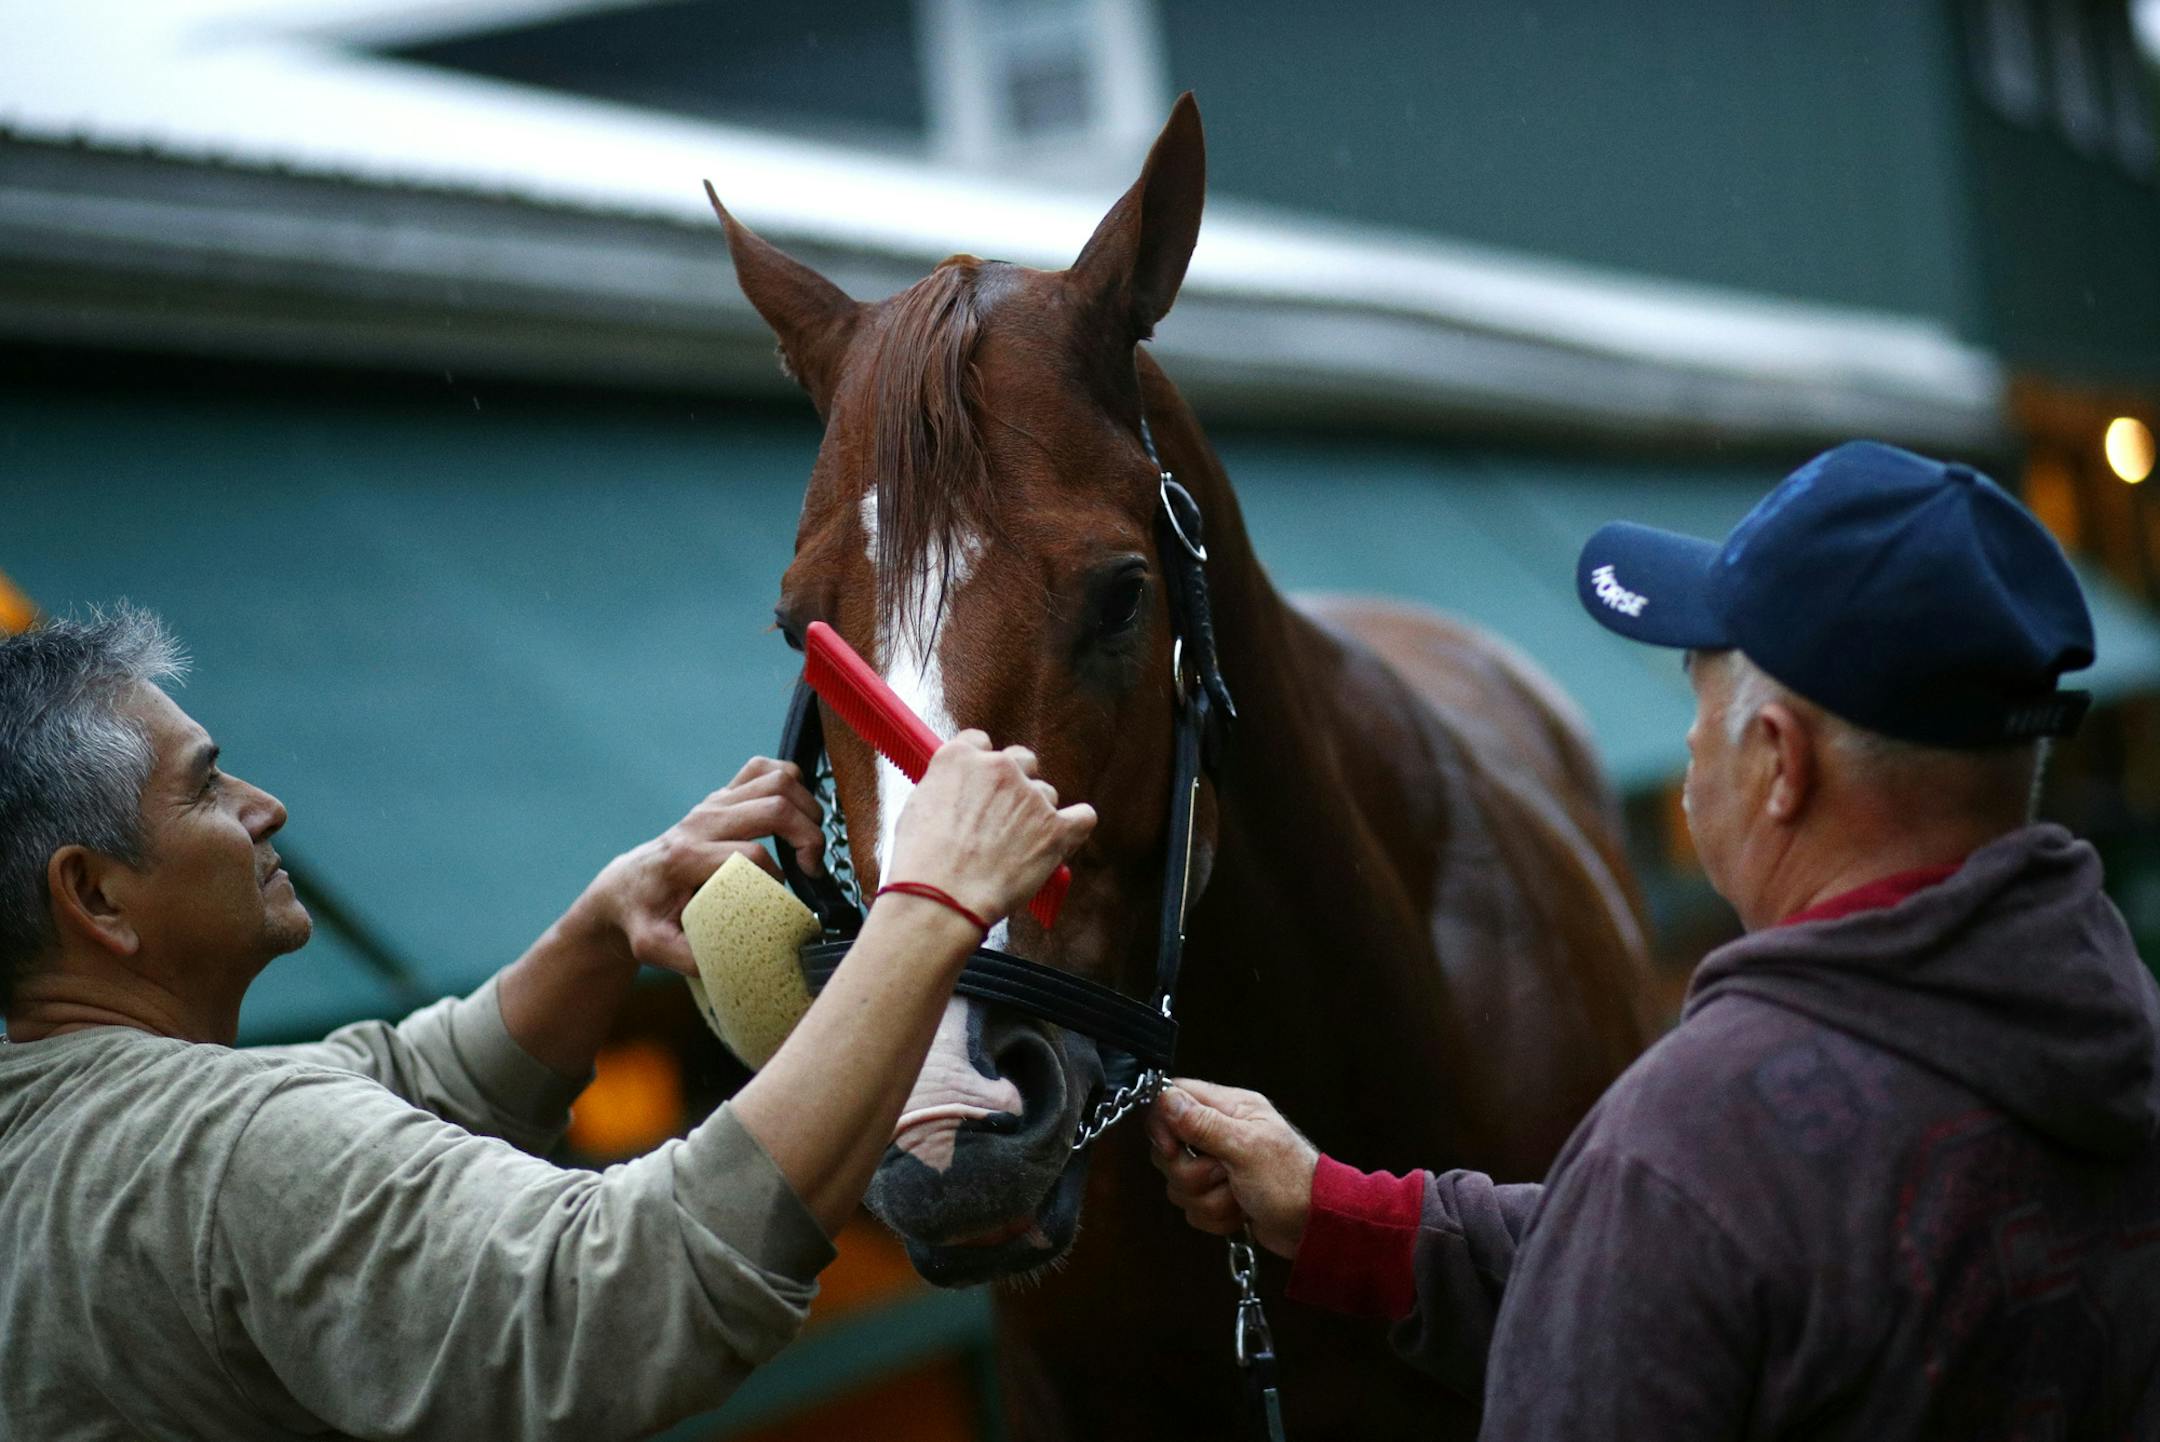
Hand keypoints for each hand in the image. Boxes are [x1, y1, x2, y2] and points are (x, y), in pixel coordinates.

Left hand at [584, 757, 824, 975]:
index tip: (781, 899)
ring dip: (805, 807)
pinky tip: (795, 809)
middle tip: (812, 867)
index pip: (752, 855)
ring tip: (809, 841)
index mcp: (687, 857)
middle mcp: (702, 821)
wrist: (627, 886)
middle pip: (774, 807)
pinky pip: (764, 769)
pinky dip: (789, 781)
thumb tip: (735, 962)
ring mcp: (712, 803)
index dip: (777, 878)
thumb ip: (688, 957)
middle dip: (807, 835)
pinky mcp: (721, 796)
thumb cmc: (643, 916)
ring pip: (776, 781)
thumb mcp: (653, 946)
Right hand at [884, 731, 1095, 924]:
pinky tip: (1063, 838)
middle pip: (1021, 760)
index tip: (982, 784)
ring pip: (1046, 793)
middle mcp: (998, 767)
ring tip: (1017, 847)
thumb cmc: (921, 863)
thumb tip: (958, 795)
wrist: (941, 897)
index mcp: (959, 758)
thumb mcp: (917, 808)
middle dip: (1015, 783)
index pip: (980, 742)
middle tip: (1003, 816)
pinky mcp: (1055, 828)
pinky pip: (1082, 817)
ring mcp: (1030, 796)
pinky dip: (1075, 827)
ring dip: (1037, 813)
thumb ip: (946, 789)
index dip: (982, 766)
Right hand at [1146, 1078, 1319, 1260]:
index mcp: (1230, 1108)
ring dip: (1209, 1199)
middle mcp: (1221, 1134)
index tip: (1173, 1148)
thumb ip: (1202, 1123)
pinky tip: (1240, 1213)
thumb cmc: (1292, 1181)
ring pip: (1180, 1184)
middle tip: (1222, 1174)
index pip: (1175, 1098)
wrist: (1315, 1227)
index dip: (1163, 1124)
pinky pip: (1193, 1208)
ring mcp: (1218, 1167)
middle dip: (1193, 1173)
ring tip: (1238, 1195)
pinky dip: (1216, 1216)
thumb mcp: (1246, 1147)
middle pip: (1170, 1148)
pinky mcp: (1218, 1195)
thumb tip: (1166, 1097)